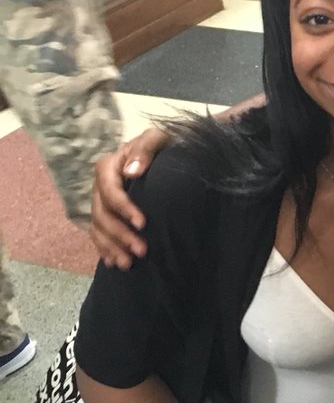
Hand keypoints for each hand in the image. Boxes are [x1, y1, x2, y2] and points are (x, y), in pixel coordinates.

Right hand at [89, 126, 171, 267]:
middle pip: (102, 213)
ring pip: (98, 227)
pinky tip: (113, 262)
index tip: (142, 223)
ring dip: (111, 247)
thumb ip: (145, 149)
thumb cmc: (162, 144)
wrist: (165, 154)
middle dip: (119, 234)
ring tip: (127, 264)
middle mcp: (101, 185)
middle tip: (141, 251)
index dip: (123, 208)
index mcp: (109, 166)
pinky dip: (105, 249)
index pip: (109, 190)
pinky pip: (99, 233)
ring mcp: (102, 201)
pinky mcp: (108, 214)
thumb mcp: (156, 138)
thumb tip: (131, 171)